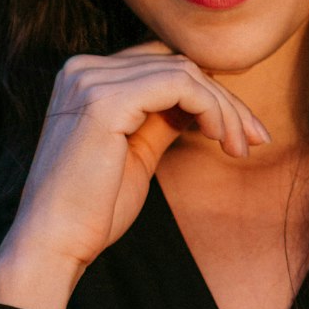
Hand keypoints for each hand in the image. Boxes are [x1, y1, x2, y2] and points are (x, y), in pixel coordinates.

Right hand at [0, 42, 269, 308]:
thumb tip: (202, 103)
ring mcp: (91, 79)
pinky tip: (221, 138)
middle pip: (177, 63)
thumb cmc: (91, 210)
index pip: (161, 63)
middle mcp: (83, 68)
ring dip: (224, 109)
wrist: (53, 244)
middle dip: (225, 100)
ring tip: (241, 147)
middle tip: (256, 139)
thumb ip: (162, 119)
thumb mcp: (136, 152)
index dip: (206, 91)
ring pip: (185, 72)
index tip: (240, 131)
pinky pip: (180, 85)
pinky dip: (210, 108)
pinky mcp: (104, 99)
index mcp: (85, 77)